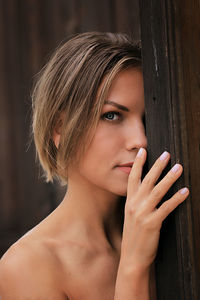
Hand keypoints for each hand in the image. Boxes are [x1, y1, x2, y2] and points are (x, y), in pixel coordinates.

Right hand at [119, 148, 188, 272]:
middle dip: (157, 166)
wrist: (132, 257)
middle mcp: (135, 204)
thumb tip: (148, 189)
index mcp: (129, 201)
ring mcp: (143, 213)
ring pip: (158, 191)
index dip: (138, 164)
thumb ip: (137, 201)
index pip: (133, 178)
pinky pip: (167, 207)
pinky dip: (177, 198)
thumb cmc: (134, 235)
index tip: (143, 151)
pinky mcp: (152, 223)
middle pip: (147, 180)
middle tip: (167, 154)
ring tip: (179, 167)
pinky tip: (185, 191)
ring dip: (170, 178)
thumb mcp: (131, 215)